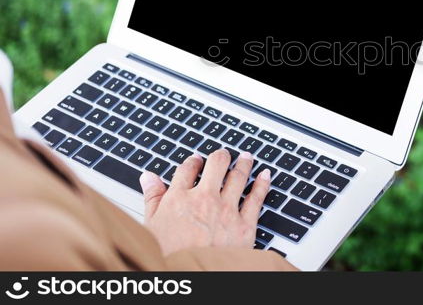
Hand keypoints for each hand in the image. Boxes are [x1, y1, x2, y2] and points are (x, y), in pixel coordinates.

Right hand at [139, 149, 270, 255]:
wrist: (189, 277)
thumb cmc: (168, 256)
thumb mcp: (151, 226)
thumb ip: (152, 198)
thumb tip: (148, 177)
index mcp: (179, 198)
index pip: (188, 169)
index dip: (193, 161)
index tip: (196, 160)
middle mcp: (204, 199)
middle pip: (217, 164)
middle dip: (221, 156)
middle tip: (223, 154)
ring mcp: (226, 211)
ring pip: (239, 177)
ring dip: (244, 163)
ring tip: (246, 157)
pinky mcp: (244, 226)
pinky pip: (256, 199)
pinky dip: (262, 184)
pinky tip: (265, 175)